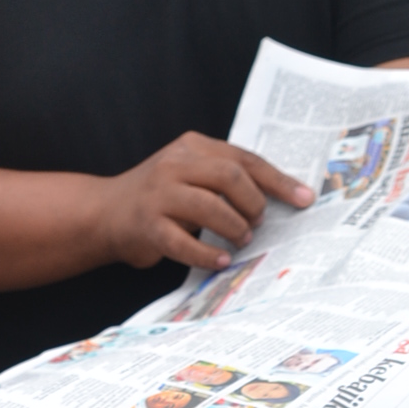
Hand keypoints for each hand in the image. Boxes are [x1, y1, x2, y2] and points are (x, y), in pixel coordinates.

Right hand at [103, 133, 311, 271]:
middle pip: (230, 177)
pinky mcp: (147, 225)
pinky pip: (184, 242)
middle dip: (253, 203)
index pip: (243, 159)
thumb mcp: (190, 174)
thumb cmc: (160, 197)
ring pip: (210, 207)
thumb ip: (224, 177)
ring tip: (240, 239)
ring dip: (234, 227)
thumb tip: (279, 197)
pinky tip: (220, 260)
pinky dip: (207, 253)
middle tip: (257, 222)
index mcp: (191, 147)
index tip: (304, 199)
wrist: (104, 213)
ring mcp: (158, 194)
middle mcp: (173, 164)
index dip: (278, 181)